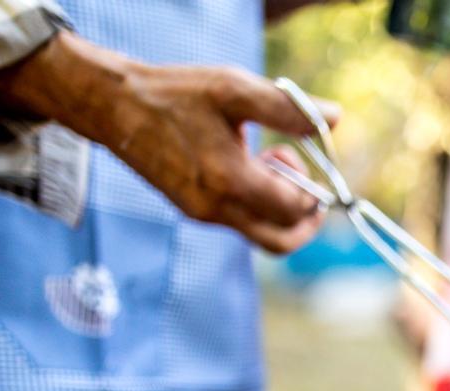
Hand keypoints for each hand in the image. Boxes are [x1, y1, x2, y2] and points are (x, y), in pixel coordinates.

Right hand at [0, 32, 338, 252]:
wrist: (114, 106)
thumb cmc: (175, 94)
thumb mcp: (234, 89)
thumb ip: (286, 108)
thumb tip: (335, 118)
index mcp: (229, 181)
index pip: (294, 211)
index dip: (311, 189)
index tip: (296, 155)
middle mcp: (215, 208)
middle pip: (282, 242)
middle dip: (304, 216)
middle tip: (299, 178)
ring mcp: (203, 214)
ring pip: (261, 234)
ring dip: (278, 205)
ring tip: (264, 159)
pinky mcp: (193, 211)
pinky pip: (239, 221)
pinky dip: (255, 200)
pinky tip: (242, 161)